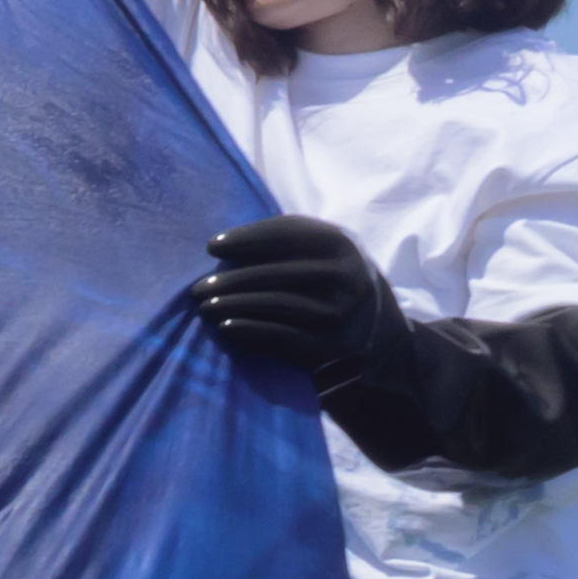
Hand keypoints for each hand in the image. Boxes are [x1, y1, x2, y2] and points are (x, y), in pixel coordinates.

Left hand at [196, 214, 401, 375]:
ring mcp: (343, 312)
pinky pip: (284, 335)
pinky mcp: (333, 345)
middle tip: (196, 286)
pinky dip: (250, 329)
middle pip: (280, 271)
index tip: (211, 246)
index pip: (289, 233)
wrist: (381, 336)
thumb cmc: (333, 284)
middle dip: (233, 278)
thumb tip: (226, 244)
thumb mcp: (326, 254)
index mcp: (343, 245)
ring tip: (203, 305)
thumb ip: (289, 242)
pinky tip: (225, 324)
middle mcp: (348, 276)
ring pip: (280, 304)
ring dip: (234, 304)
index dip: (247, 238)